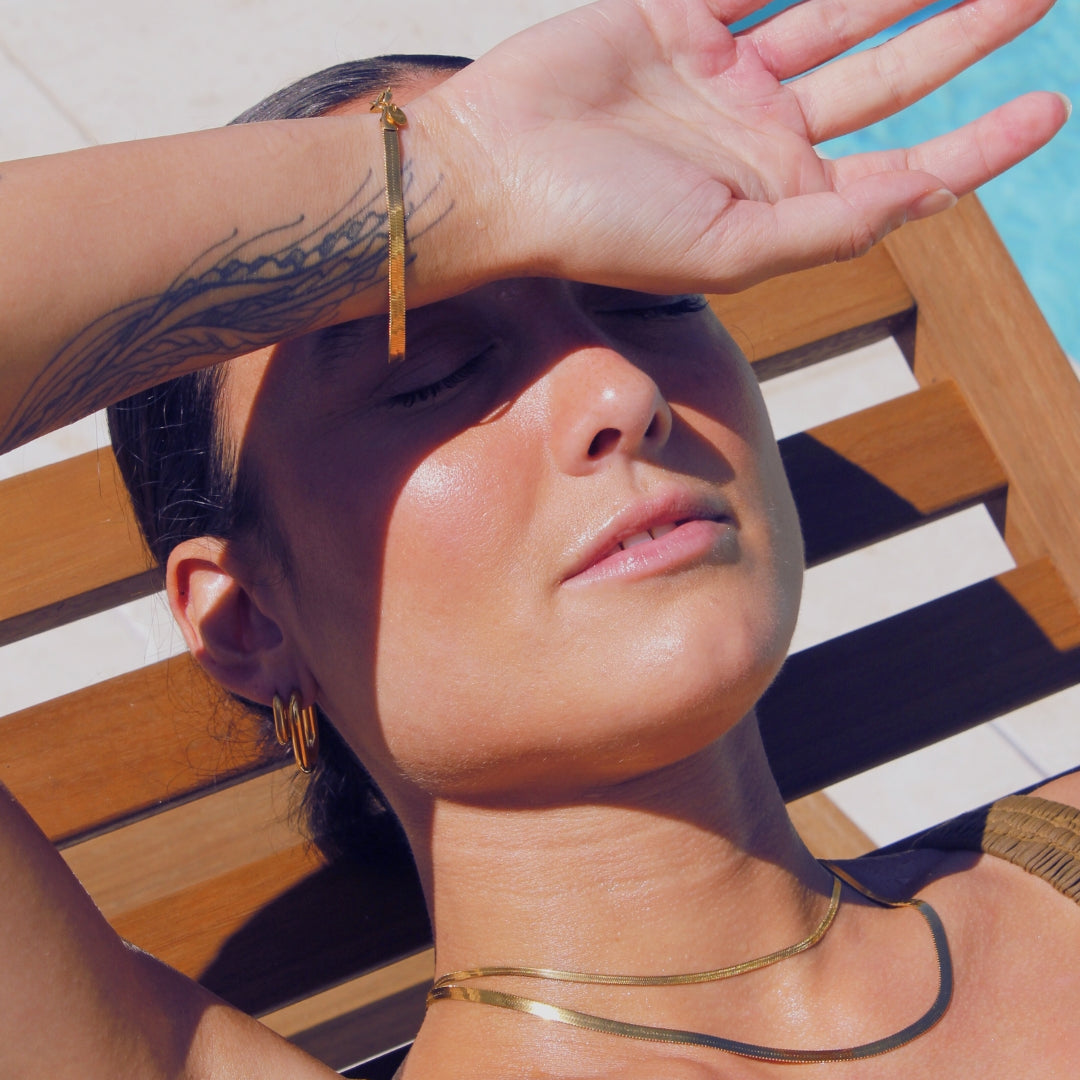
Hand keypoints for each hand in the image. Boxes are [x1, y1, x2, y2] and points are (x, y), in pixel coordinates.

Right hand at [433, 0, 1065, 291]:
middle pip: (886, 78)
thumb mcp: (725, 253)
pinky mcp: (676, 19)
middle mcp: (759, 138)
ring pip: (838, 12)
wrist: (496, 174)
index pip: (898, 170)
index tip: (1047, 107)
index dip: (976, 144)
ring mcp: (721, 75)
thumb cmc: (596, 230)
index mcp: (776, 203)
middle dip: (964, 37)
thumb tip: (926, 195)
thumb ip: (827, 230)